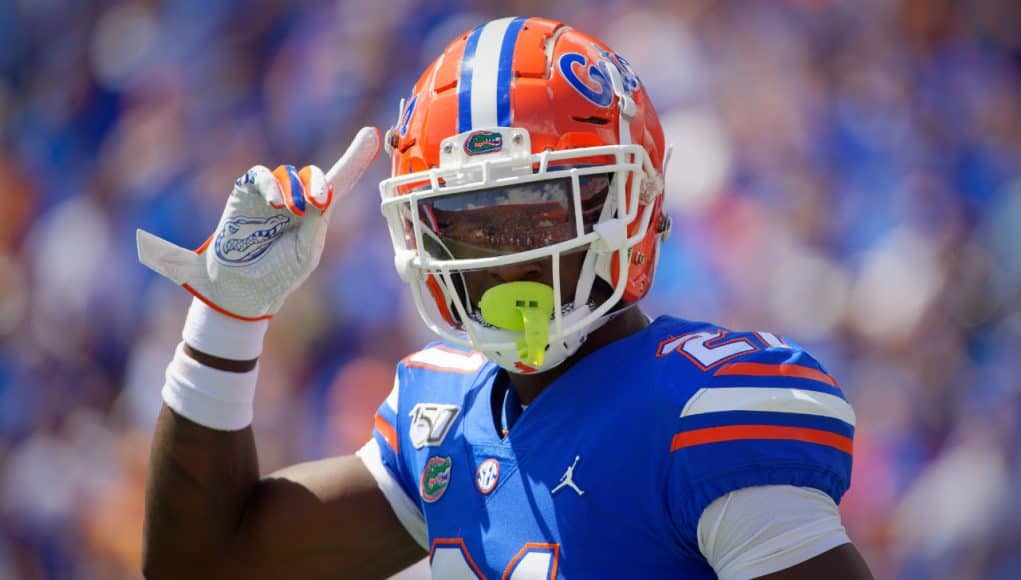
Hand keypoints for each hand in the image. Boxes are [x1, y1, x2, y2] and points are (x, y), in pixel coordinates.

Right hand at [137, 127, 379, 319]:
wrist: (245, 288)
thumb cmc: (280, 273)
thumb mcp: (306, 251)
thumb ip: (316, 222)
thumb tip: (321, 196)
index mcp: (316, 213)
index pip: (340, 181)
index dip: (355, 158)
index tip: (372, 134)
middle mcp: (296, 199)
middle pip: (315, 174)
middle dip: (319, 184)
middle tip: (318, 203)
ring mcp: (270, 195)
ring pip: (289, 173)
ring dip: (295, 188)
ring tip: (292, 210)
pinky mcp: (246, 194)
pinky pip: (260, 176)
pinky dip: (269, 183)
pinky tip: (275, 201)